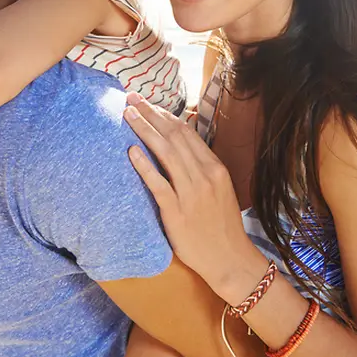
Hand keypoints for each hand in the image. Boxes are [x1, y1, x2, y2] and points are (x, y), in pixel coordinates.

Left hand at [123, 93, 262, 299]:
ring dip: (144, 130)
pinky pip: (158, 184)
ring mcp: (191, 193)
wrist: (230, 258)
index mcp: (214, 167)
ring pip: (165, 153)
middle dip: (150, 114)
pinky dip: (144, 165)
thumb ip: (201, 166)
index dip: (164, 114)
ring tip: (127, 114)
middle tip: (130, 98)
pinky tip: (131, 151)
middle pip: (173, 136)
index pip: (186, 132)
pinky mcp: (177, 212)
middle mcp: (204, 175)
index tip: (147, 102)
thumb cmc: (220, 223)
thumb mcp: (219, 188)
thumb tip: (178, 144)